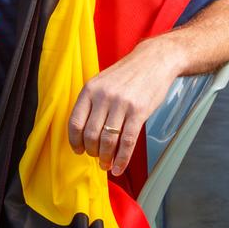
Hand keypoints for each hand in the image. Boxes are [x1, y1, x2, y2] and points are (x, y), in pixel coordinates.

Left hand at [67, 38, 182, 176]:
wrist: (154, 60)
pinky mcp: (139, 112)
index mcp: (89, 90)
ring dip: (105, 158)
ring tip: (106, 165)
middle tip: (96, 157)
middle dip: (91, 152)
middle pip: (90, 134)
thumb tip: (83, 131)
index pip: (75, 122)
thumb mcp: (102, 82)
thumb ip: (91, 102)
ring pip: (107, 140)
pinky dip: (122, 159)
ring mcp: (121, 104)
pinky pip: (127, 141)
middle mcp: (103, 97)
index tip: (78, 151)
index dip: (74, 141)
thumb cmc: (127, 74)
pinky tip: (119, 167)